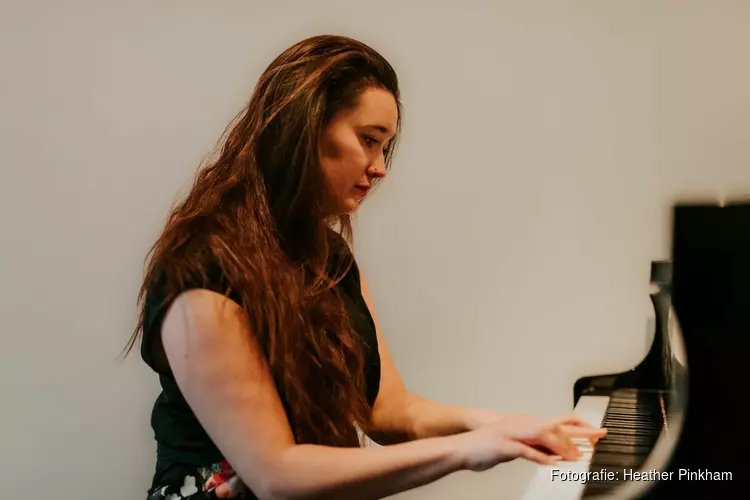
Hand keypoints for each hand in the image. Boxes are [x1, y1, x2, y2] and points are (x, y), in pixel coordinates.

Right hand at [454, 414, 606, 470]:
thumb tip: (554, 454)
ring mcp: (512, 433)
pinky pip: (524, 450)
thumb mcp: (516, 444)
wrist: (462, 447)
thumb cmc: (487, 446)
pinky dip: (539, 456)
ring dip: (561, 446)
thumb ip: (535, 446)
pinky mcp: (503, 445)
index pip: (557, 422)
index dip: (578, 427)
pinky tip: (550, 463)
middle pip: (554, 426)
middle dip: (577, 434)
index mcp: (526, 423)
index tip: (596, 433)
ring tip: (575, 457)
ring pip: (542, 434)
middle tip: (595, 441)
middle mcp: (521, 424)